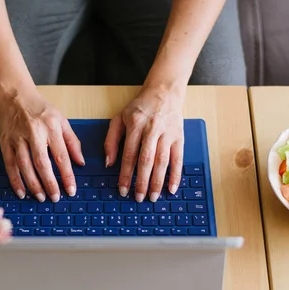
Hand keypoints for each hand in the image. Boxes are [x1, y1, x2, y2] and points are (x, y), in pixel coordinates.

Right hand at [0, 89, 84, 202]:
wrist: (15, 95)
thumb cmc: (41, 109)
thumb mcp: (61, 120)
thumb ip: (72, 142)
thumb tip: (81, 162)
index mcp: (51, 127)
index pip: (61, 156)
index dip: (67, 175)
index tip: (71, 190)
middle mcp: (34, 133)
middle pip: (42, 163)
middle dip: (50, 183)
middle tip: (55, 198)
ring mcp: (18, 138)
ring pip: (25, 165)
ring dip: (33, 184)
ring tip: (41, 197)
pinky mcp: (5, 142)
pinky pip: (10, 164)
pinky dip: (15, 180)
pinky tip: (21, 192)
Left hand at [104, 85, 183, 202]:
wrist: (164, 91)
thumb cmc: (140, 107)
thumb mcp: (120, 118)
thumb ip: (111, 140)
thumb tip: (109, 163)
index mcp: (135, 125)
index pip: (129, 155)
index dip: (126, 174)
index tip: (123, 190)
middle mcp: (152, 130)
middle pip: (147, 160)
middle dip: (142, 182)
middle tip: (138, 198)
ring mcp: (167, 134)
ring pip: (163, 161)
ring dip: (158, 182)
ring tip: (153, 197)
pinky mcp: (179, 137)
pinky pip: (178, 159)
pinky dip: (176, 175)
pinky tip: (172, 188)